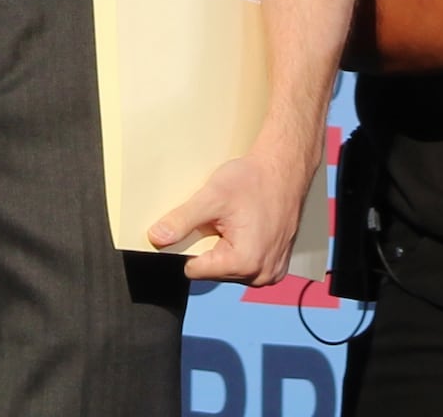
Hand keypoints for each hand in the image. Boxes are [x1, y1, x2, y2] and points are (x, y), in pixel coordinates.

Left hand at [147, 126, 320, 283]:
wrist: (286, 168)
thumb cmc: (254, 179)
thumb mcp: (212, 196)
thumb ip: (182, 220)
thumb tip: (156, 238)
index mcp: (244, 262)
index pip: (195, 270)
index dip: (191, 246)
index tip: (204, 223)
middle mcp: (261, 275)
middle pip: (213, 272)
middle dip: (211, 247)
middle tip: (223, 220)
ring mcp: (272, 273)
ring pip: (229, 270)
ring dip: (227, 249)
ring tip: (237, 222)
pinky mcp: (277, 267)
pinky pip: (248, 267)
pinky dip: (243, 250)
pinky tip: (248, 228)